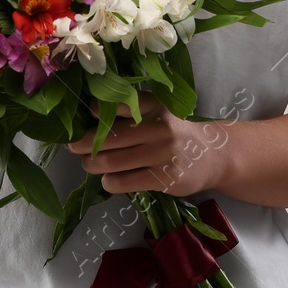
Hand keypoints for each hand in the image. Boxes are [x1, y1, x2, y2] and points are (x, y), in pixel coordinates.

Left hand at [65, 93, 222, 197]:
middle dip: (83, 144)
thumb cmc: (177, 131)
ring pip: (112, 162)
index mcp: (155, 106)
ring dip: (93, 165)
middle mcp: (159, 127)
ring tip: (89, 164)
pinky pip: (124, 182)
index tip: (81, 118)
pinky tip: (109, 180)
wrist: (214, 155)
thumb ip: (131, 110)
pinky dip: (109, 182)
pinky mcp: (164, 178)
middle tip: (73, 148)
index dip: (94, 112)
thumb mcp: (159, 112)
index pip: (117, 105)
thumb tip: (91, 114)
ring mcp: (162, 154)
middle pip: (108, 137)